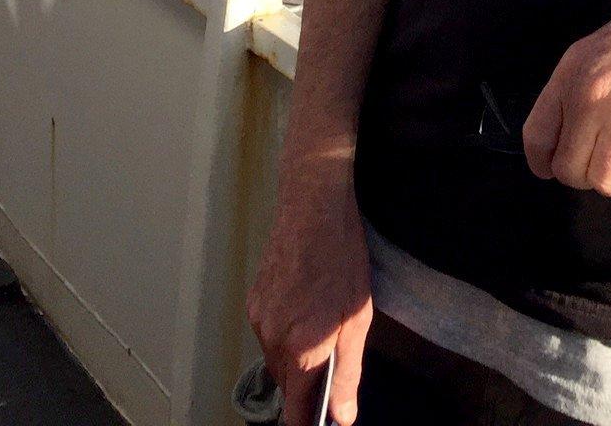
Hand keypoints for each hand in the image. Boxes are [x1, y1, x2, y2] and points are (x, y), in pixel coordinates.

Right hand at [247, 173, 372, 425]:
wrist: (313, 206)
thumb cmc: (342, 259)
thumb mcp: (357, 319)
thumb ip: (347, 373)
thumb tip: (342, 416)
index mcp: (301, 351)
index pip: (295, 413)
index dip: (307, 422)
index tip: (320, 420)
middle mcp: (272, 341)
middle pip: (286, 385)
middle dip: (307, 383)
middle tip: (332, 355)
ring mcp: (259, 319)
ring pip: (276, 358)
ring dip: (296, 355)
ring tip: (320, 321)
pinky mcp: (253, 301)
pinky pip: (268, 332)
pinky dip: (285, 331)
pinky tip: (304, 304)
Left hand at [521, 0, 610, 199]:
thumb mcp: (595, 49)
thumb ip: (575, 89)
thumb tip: (564, 138)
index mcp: (571, 73)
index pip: (536, 136)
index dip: (542, 162)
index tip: (551, 169)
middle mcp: (591, 97)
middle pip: (569, 169)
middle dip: (584, 175)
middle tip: (602, 163)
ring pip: (602, 183)